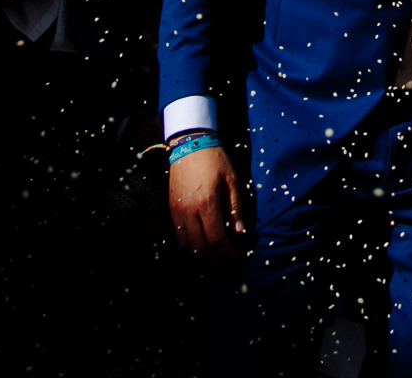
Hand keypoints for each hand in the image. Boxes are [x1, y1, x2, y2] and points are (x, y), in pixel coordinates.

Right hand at [169, 142, 243, 261]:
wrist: (189, 144)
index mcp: (206, 203)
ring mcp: (177, 212)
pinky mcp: (171, 210)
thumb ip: (235, 209)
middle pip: (199, 249)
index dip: (227, 255)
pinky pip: (178, 237)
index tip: (236, 260)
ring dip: (200, 260)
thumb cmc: (214, 160)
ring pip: (185, 247)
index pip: (216, 240)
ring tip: (214, 263)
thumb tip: (240, 234)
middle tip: (226, 267)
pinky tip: (200, 251)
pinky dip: (188, 249)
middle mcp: (188, 211)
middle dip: (214, 263)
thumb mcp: (232, 181)